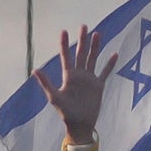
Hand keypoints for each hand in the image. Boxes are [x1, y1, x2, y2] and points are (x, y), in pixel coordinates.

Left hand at [46, 22, 108, 140]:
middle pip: (81, 53)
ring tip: (98, 34)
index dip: (64, 44)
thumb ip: (46, 83)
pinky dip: (110, 64)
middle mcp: (79, 75)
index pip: (66, 56)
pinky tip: (115, 54)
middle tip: (84, 26)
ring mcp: (89, 79)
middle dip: (82, 40)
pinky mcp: (98, 86)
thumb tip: (35, 70)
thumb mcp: (55, 97)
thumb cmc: (65, 112)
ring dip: (95, 47)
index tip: (63, 31)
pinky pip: (105, 72)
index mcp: (68, 76)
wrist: (80, 125)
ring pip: (93, 59)